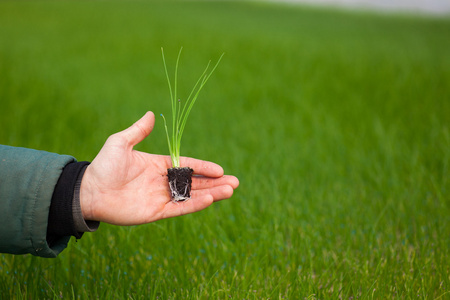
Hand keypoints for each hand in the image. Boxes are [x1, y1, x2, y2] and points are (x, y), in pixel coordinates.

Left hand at [80, 111, 238, 225]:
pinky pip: (180, 208)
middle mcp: (162, 182)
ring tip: (230, 191)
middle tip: (235, 182)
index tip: (221, 169)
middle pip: (195, 182)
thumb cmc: (103, 166)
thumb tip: (150, 113)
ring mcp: (161, 198)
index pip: (187, 166)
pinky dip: (195, 205)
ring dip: (211, 193)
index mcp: (158, 165)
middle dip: (215, 182)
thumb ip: (138, 131)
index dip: (204, 167)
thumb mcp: (120, 143)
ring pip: (191, 196)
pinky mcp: (156, 212)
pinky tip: (210, 200)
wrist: (89, 191)